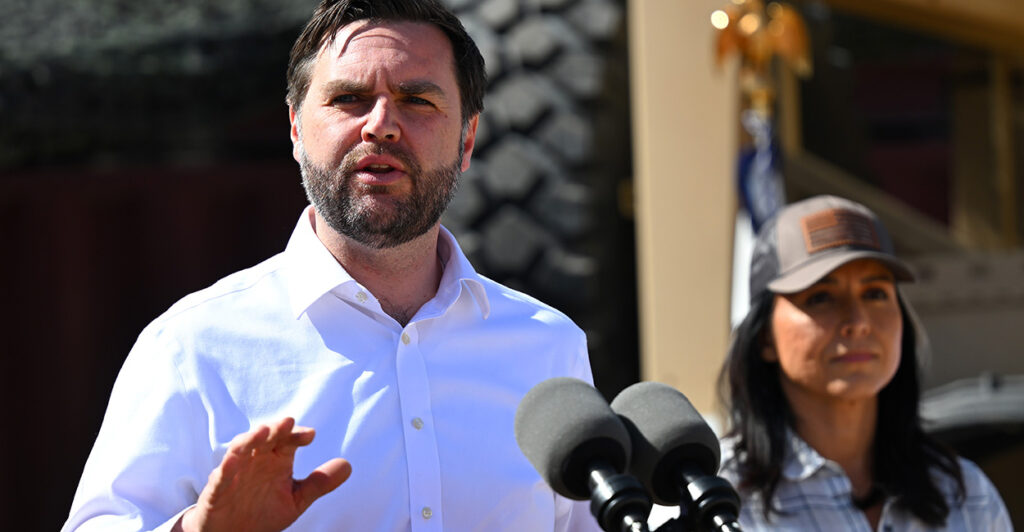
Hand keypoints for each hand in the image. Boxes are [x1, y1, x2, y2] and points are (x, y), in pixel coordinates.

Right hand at [175, 417, 350, 531]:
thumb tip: (348, 465)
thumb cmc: (264, 512)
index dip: (297, 435)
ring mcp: (235, 473)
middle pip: (265, 438)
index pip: (288, 441)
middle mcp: (256, 460)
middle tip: (288, 422)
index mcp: (276, 460)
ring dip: (251, 439)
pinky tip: (234, 459)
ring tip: (263, 431)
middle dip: (276, 429)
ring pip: (241, 450)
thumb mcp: (296, 499)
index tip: (310, 435)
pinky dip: (227, 467)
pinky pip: (221, 477)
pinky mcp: (217, 490)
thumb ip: (319, 483)